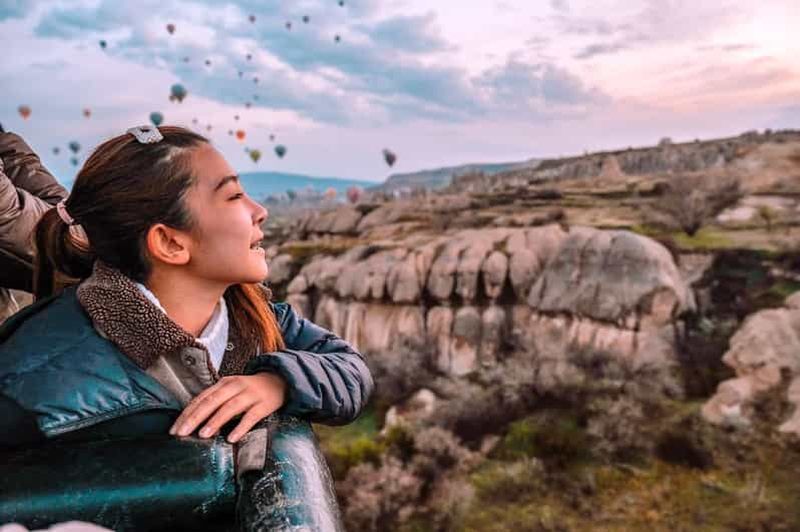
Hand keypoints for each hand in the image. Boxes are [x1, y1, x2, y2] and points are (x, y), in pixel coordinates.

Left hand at [169, 373, 285, 442]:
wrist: (280, 381)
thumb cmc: (250, 390)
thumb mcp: (231, 390)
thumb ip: (215, 401)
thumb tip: (193, 420)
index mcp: (224, 383)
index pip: (201, 398)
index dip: (187, 413)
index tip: (175, 429)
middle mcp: (235, 386)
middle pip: (212, 401)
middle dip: (195, 417)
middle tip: (182, 432)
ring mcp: (250, 394)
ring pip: (230, 407)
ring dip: (215, 421)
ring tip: (203, 434)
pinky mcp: (264, 404)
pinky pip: (252, 416)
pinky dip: (241, 427)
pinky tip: (232, 438)